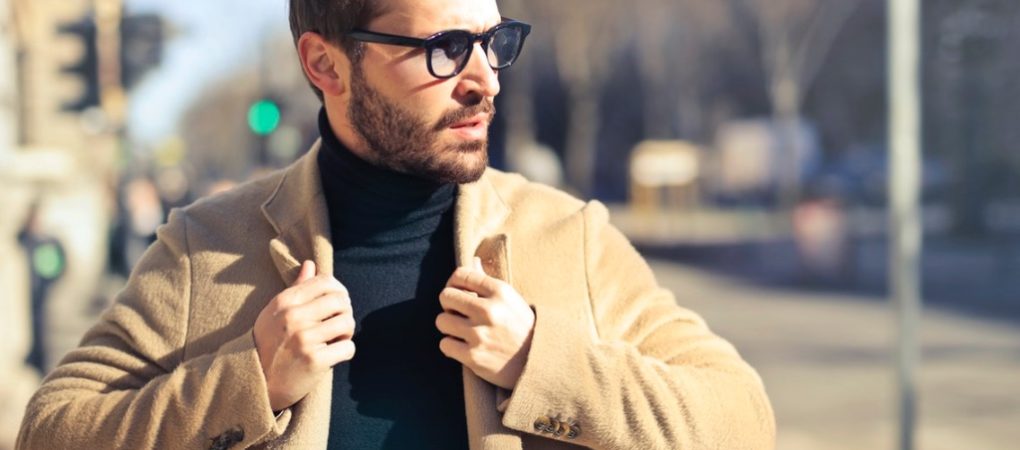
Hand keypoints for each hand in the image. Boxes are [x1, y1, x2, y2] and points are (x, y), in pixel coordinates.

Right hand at [253, 260, 355, 410]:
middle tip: (339, 324)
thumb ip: (296, 288)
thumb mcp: (274, 312)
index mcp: (285, 302)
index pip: (325, 282)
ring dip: (347, 332)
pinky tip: (334, 354)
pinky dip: (346, 351)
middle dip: (345, 312)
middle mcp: (293, 317)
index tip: (336, 305)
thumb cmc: (268, 344)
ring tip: (337, 339)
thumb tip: (310, 264)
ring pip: (347, 323)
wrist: (255, 383)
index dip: (338, 291)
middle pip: (340, 300)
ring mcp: (303, 339)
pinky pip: (348, 348)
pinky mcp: (313, 361)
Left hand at [436, 257, 534, 389]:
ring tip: (462, 332)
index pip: (460, 275)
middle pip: (445, 296)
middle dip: (449, 305)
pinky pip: (445, 345)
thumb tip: (472, 260)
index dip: (454, 283)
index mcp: (499, 291)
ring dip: (449, 327)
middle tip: (459, 314)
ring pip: (441, 321)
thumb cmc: (521, 327)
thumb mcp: (510, 300)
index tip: (459, 293)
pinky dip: (451, 347)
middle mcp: (489, 310)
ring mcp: (480, 334)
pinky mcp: (473, 356)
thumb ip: (487, 281)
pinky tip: (464, 347)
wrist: (538, 361)